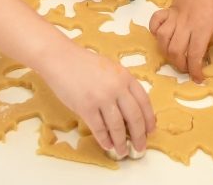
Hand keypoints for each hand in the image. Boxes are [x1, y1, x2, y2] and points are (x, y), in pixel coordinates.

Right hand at [39, 45, 155, 157]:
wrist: (62, 59)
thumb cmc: (85, 64)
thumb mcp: (111, 70)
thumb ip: (123, 86)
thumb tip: (132, 110)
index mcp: (125, 77)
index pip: (144, 102)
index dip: (149, 119)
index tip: (150, 131)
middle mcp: (117, 87)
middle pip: (134, 117)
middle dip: (139, 136)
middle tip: (140, 148)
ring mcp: (101, 98)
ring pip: (117, 126)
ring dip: (121, 142)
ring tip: (123, 152)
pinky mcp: (86, 107)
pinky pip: (99, 129)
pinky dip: (105, 140)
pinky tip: (107, 145)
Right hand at [148, 0, 212, 81]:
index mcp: (202, 28)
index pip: (194, 56)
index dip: (195, 71)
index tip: (199, 78)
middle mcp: (185, 25)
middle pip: (176, 52)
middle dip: (181, 65)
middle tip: (189, 68)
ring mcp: (174, 18)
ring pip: (163, 40)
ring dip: (168, 53)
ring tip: (177, 56)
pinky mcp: (167, 11)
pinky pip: (155, 23)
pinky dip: (155, 32)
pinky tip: (163, 36)